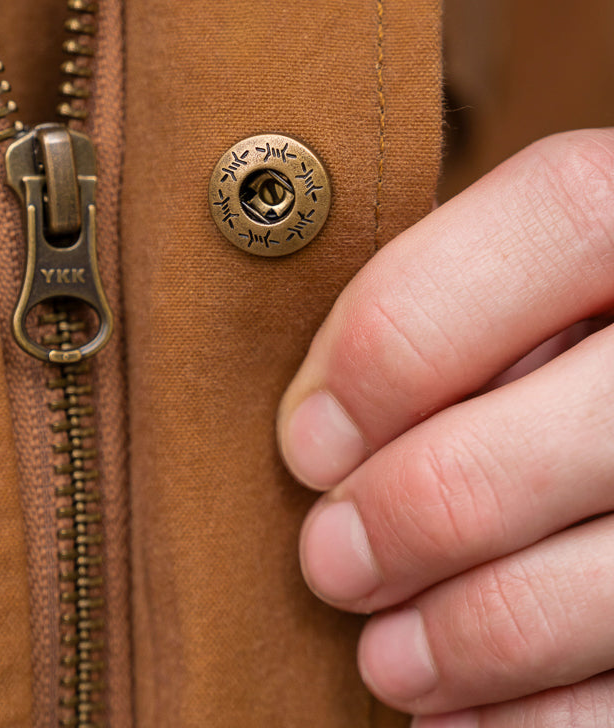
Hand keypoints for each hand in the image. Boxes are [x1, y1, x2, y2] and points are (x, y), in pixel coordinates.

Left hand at [277, 129, 613, 724]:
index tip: (308, 437)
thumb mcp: (522, 279)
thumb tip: (318, 431)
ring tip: (385, 658)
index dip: (406, 331)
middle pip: (588, 427)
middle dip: (423, 513)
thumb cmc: (560, 332)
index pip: (558, 216)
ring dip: (478, 635)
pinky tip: (463, 721)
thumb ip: (442, 304)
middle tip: (329, 562)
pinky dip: (549, 720)